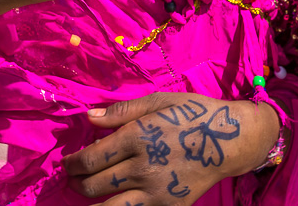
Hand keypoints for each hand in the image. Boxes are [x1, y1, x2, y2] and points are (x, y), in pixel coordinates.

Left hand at [64, 92, 279, 205]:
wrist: (230, 142)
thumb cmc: (193, 114)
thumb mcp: (158, 101)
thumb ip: (121, 111)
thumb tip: (88, 117)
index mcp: (138, 137)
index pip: (92, 158)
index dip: (73, 163)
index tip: (67, 163)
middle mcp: (143, 167)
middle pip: (95, 184)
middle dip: (77, 182)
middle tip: (73, 178)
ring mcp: (156, 192)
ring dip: (90, 202)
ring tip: (86, 193)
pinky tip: (111, 203)